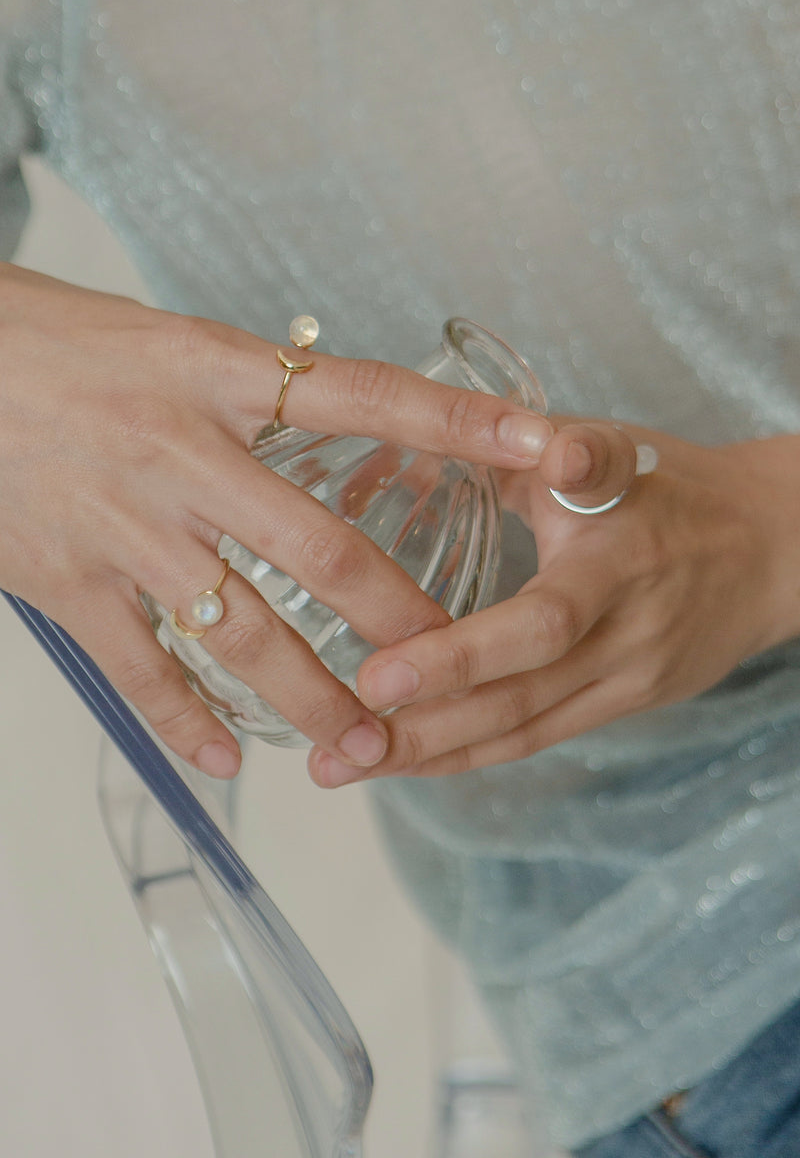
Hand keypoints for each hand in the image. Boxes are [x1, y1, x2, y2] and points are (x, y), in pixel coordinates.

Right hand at [0, 262, 555, 776]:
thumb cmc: (56, 340)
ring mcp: (124, 525)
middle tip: (456, 659)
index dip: (459, 423)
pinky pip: (143, 668)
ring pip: (242, 629)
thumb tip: (336, 415)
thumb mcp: (169, 341)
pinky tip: (233, 760)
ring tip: (364, 742)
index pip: (365, 395)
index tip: (545, 444)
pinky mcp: (65, 581)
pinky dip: (190, 720)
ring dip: (312, 694)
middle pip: (318, 547)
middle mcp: (181, 453)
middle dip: (397, 614)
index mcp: (217, 375)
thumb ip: (254, 390)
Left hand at [309, 423, 799, 785]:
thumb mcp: (618, 450)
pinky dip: (471, 754)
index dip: (457, 657)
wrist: (771, 552)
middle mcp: (623, 637)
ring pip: (522, 732)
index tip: (375, 676)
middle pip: (519, 700)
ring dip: (432, 755)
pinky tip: (410, 764)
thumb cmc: (675, 490)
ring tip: (347, 767)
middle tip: (335, 750)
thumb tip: (472, 423)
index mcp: (615, 566)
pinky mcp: (624, 706)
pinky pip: (539, 738)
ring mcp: (627, 682)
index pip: (537, 625)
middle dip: (424, 729)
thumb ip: (547, 448)